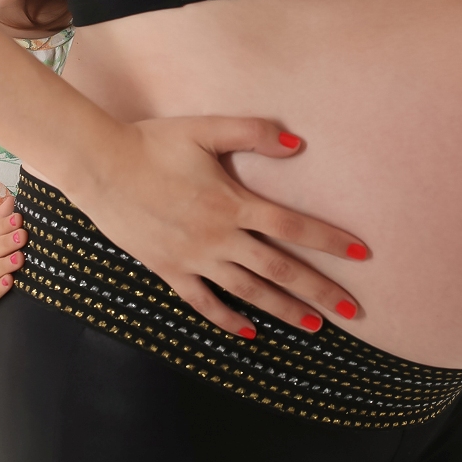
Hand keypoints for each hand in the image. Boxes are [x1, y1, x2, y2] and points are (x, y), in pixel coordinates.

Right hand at [71, 116, 367, 337]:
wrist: (100, 168)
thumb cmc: (153, 143)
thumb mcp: (205, 129)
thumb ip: (252, 132)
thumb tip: (297, 143)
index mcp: (232, 202)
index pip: (292, 226)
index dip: (329, 240)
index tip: (361, 255)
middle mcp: (218, 237)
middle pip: (279, 270)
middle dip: (319, 291)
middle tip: (353, 310)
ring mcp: (194, 258)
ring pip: (248, 292)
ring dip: (284, 310)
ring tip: (316, 326)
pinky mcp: (169, 269)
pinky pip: (203, 302)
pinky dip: (227, 319)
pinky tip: (249, 332)